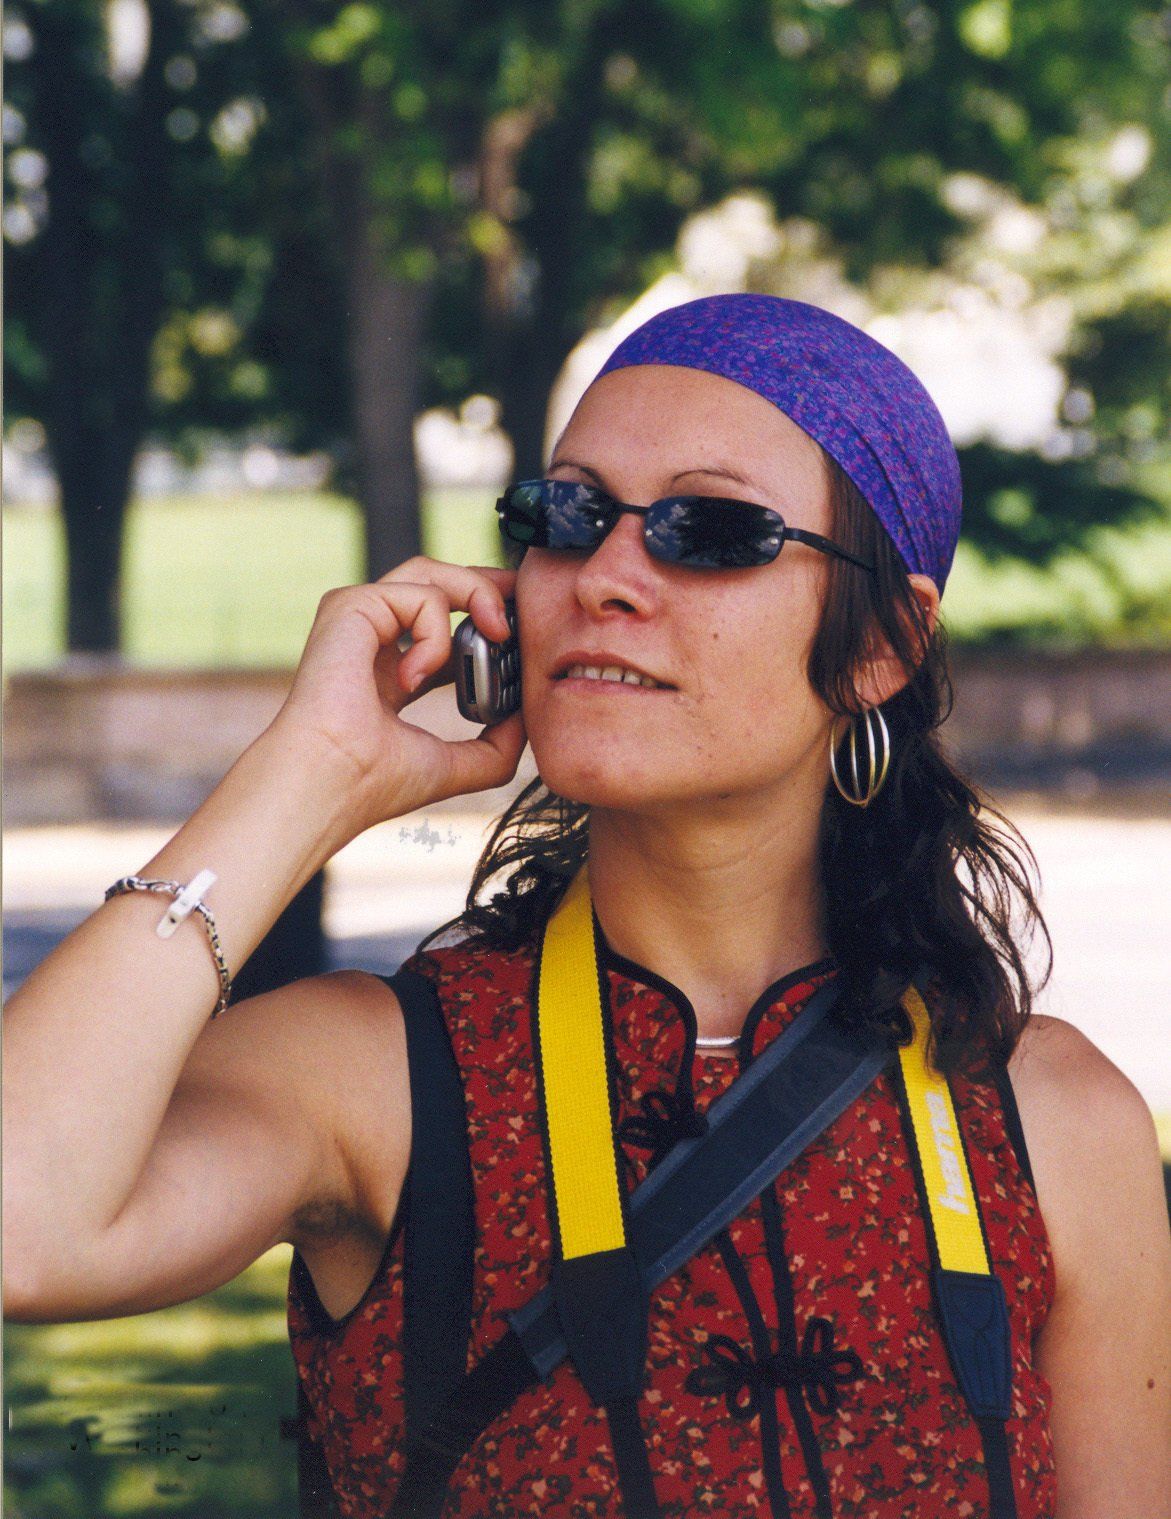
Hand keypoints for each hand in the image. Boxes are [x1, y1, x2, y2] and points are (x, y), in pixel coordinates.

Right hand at [271, 557, 526, 833]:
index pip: (441, 629)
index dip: (483, 621)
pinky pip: (419, 594)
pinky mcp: (351, 606)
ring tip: (499, 631)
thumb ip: (494, 746)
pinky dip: (436, 633)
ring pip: (429, 573)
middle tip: (523, 596)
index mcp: (390, 672)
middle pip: (436, 584)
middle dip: (486, 583)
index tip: (519, 630)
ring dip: (477, 593)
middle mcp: (372, 640)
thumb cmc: (374, 782)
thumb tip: (526, 720)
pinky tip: (417, 677)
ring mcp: (359, 619)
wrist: (332, 782)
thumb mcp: (453, 764)